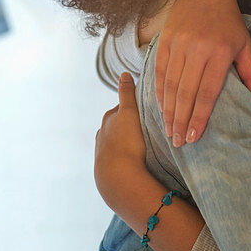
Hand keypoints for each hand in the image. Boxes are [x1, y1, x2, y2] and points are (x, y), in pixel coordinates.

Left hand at [94, 72, 146, 210]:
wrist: (119, 177)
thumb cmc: (127, 142)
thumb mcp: (130, 112)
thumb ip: (127, 93)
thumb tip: (123, 74)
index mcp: (108, 119)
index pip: (123, 108)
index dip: (136, 109)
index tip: (148, 112)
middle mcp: (102, 133)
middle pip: (120, 125)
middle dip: (131, 126)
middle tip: (149, 130)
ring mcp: (103, 151)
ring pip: (118, 142)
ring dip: (128, 143)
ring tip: (144, 148)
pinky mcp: (106, 168)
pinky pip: (119, 158)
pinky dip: (126, 157)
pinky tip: (135, 161)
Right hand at [155, 0, 250, 146]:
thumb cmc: (229, 22)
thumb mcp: (245, 45)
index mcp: (220, 52)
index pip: (207, 92)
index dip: (199, 117)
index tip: (194, 137)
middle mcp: (197, 48)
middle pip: (186, 92)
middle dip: (181, 120)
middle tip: (177, 142)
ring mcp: (179, 43)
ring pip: (170, 84)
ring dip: (168, 110)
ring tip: (168, 131)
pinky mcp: (165, 39)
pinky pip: (159, 70)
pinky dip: (158, 91)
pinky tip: (160, 107)